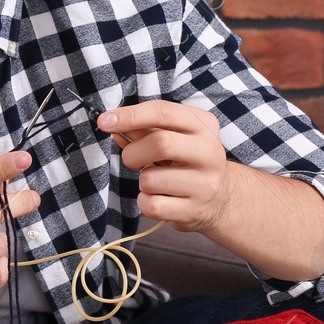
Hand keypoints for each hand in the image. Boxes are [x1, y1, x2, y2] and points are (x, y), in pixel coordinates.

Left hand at [97, 99, 230, 234]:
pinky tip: (160, 199)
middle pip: (160, 143)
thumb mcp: (173, 138)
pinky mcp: (194, 211)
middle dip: (134, 153)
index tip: (104, 121)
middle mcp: (209, 152)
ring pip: (151, 180)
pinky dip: (145, 202)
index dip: (130, 115)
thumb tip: (113, 125)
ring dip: (142, 181)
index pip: (163, 112)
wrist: (219, 199)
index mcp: (203, 125)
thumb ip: (144, 129)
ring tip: (155, 182)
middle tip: (131, 159)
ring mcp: (205, 184)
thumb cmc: (187, 161)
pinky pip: (151, 205)